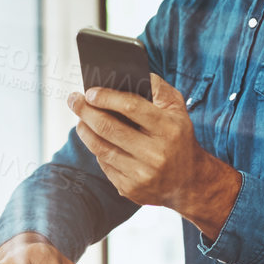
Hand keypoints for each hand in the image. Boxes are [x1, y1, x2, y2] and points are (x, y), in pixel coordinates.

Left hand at [69, 74, 241, 239]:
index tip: (90, 92)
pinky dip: (98, 150)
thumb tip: (134, 74)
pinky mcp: (131, 189)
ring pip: (101, 148)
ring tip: (80, 119)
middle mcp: (155, 153)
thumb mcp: (179, 111)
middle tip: (73, 99)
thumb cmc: (179, 139)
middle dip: (85, 111)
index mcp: (168, 129)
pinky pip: (105, 165)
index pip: (131, 106)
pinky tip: (96, 140)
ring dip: (85, 130)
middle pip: (109, 128)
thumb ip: (159, 89)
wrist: (190, 183)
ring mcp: (142, 174)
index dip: (106, 97)